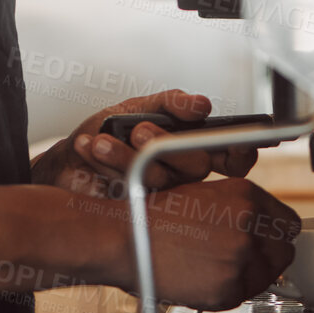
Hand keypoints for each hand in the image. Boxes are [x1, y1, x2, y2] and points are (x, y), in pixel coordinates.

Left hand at [30, 90, 260, 196]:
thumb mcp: (141, 107)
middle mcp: (183, 174)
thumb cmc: (112, 130)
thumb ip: (172, 103)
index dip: (242, 152)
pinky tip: (89, 146)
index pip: (233, 157)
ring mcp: (162, 195)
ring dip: (126, 154)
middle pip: (196, 166)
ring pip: (159, 178)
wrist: (72, 155)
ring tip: (102, 140)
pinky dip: (104, 161)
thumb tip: (202, 105)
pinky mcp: (136, 209)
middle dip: (166, 144)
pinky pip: (128, 189)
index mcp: (193, 147)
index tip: (239, 142)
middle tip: (139, 130)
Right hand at [123, 177, 299, 310]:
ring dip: (249, 275)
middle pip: (284, 250)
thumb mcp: (204, 194)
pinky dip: (228, 291)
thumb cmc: (154, 217)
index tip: (266, 241)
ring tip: (216, 267)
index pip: (287, 223)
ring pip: (267, 275)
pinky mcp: (227, 288)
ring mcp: (239, 258)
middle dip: (267, 256)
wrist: (124, 239)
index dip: (274, 234)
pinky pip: (243, 294)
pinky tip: (205, 278)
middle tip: (242, 259)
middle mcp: (248, 224)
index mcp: (245, 195)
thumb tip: (263, 229)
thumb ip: (240, 209)